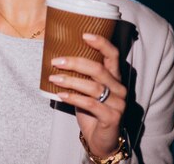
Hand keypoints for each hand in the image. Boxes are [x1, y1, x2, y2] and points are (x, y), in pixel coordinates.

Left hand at [48, 33, 126, 157]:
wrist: (101, 139)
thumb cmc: (91, 110)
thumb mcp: (86, 89)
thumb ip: (80, 75)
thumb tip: (55, 57)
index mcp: (114, 77)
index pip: (113, 55)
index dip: (101, 43)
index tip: (83, 34)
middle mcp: (119, 88)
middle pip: (98, 69)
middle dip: (75, 62)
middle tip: (56, 61)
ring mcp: (118, 103)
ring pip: (93, 87)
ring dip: (70, 81)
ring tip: (53, 78)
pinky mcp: (111, 118)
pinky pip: (90, 104)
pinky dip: (74, 98)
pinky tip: (60, 95)